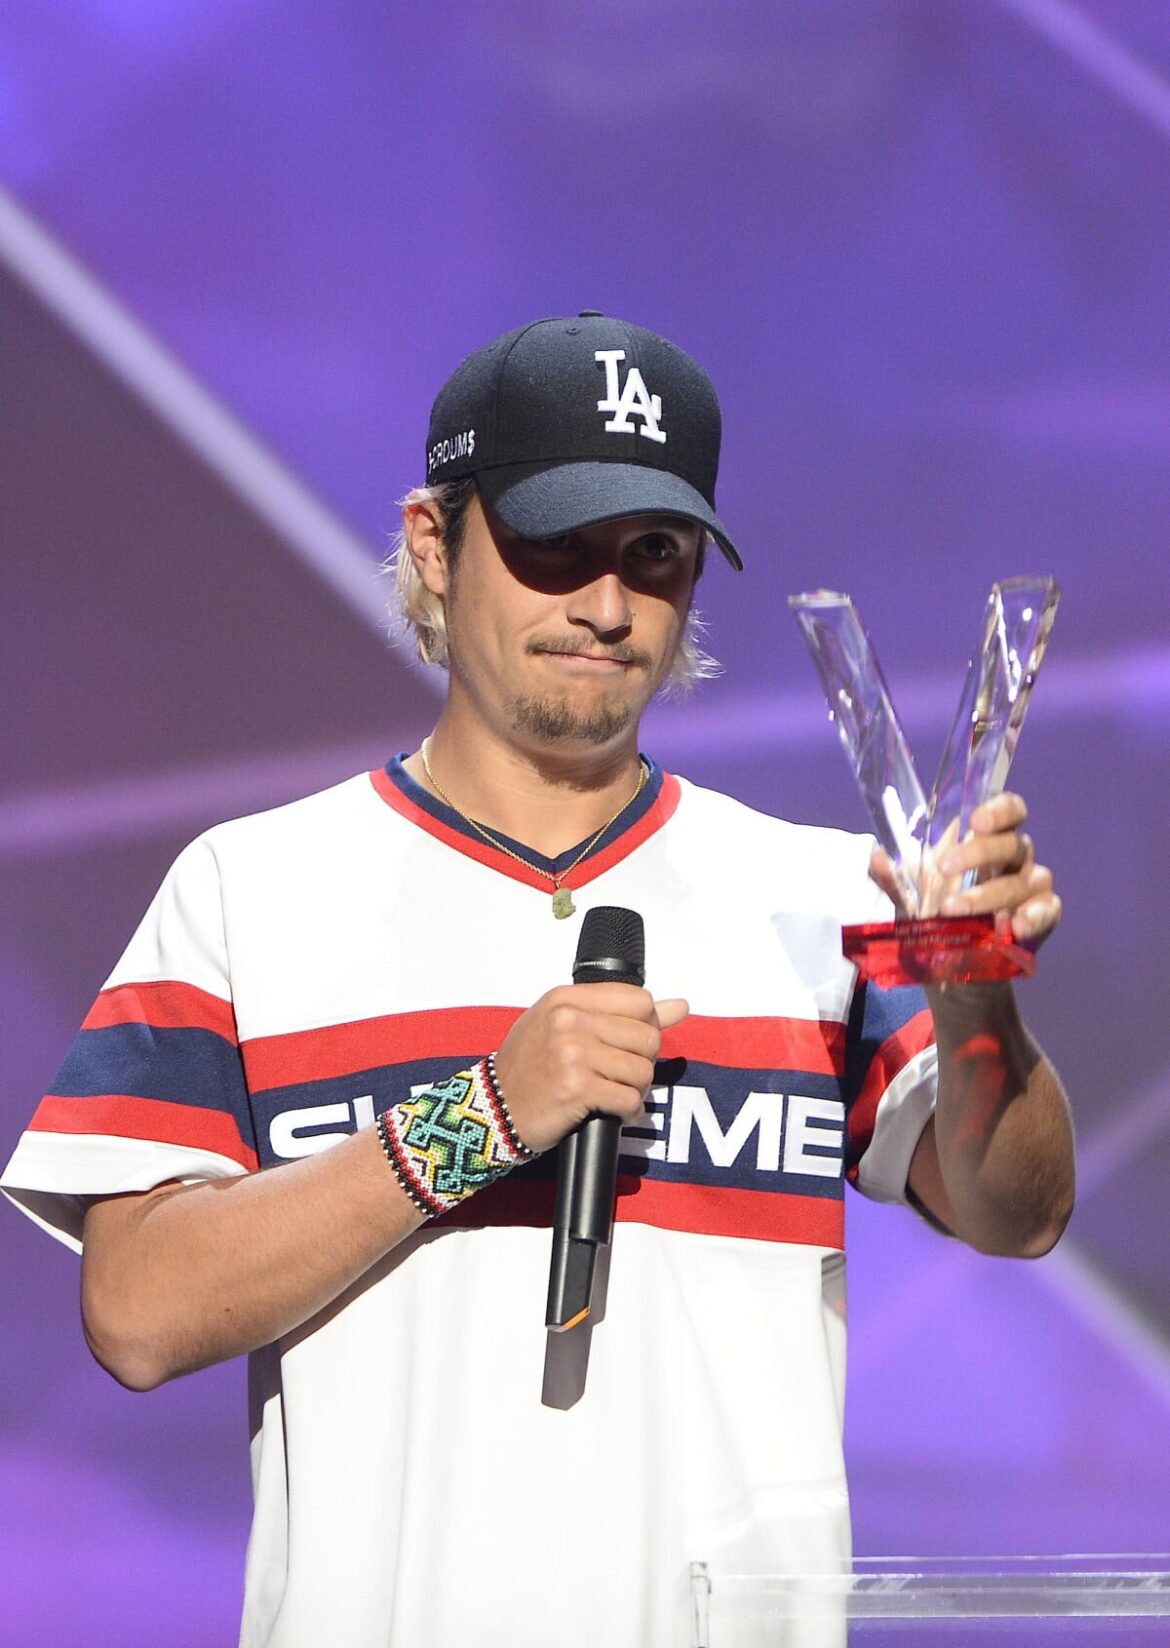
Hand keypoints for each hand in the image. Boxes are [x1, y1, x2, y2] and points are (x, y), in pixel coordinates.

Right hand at [493, 984, 688, 1154]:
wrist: (492, 1109)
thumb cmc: (528, 1067)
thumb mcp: (565, 1026)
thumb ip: (621, 1013)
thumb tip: (680, 1006)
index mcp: (568, 999)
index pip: (639, 1000)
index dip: (645, 1025)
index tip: (630, 1043)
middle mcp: (570, 1020)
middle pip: (648, 1036)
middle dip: (643, 1062)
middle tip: (622, 1075)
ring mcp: (573, 1054)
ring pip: (643, 1070)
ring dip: (636, 1090)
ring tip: (615, 1094)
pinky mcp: (577, 1089)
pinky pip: (629, 1099)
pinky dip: (629, 1112)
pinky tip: (614, 1112)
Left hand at [869, 791, 1060, 947]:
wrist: (954, 970)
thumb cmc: (938, 919)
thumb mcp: (911, 899)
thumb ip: (896, 878)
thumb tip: (877, 855)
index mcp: (989, 842)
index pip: (1009, 811)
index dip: (999, 809)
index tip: (975, 820)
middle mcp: (1016, 859)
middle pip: (1011, 843)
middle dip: (979, 852)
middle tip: (945, 867)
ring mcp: (1032, 887)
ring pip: (1020, 881)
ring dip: (986, 895)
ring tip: (953, 910)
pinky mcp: (1044, 917)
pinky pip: (1047, 910)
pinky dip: (1033, 917)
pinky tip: (1014, 927)